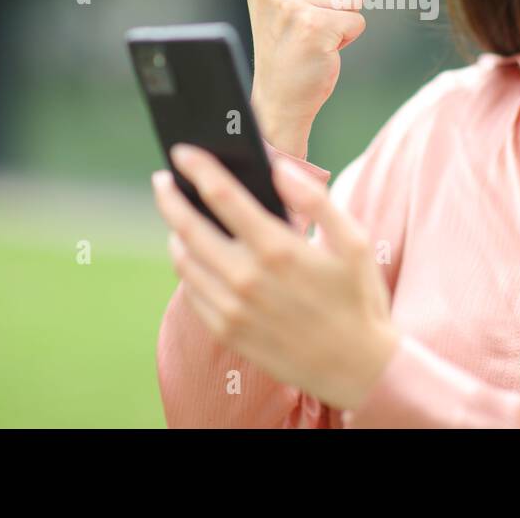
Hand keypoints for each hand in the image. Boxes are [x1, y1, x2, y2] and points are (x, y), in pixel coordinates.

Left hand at [152, 143, 397, 411]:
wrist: (356, 368)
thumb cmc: (357, 298)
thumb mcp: (354, 241)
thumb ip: (315, 199)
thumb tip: (280, 168)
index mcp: (277, 249)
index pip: (222, 196)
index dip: (198, 168)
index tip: (183, 151)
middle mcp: (246, 279)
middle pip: (188, 226)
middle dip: (170, 197)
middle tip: (162, 179)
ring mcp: (232, 309)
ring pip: (183, 260)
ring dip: (175, 232)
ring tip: (178, 217)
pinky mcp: (226, 332)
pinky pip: (191, 292)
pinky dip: (187, 268)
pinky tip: (195, 257)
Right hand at [244, 0, 365, 158]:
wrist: (277, 95)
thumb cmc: (287, 41)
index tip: (298, 6)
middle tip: (307, 24)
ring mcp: (290, 3)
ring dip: (341, 18)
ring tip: (314, 35)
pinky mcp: (313, 26)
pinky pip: (358, 21)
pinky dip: (346, 37)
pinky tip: (319, 48)